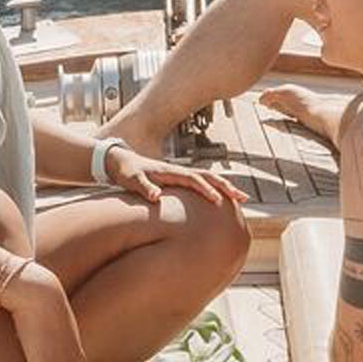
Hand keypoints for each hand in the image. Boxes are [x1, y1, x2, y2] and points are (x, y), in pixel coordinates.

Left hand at [112, 146, 248, 215]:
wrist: (119, 161)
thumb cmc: (126, 171)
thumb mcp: (132, 180)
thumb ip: (144, 187)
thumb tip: (156, 197)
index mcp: (170, 171)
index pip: (194, 179)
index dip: (206, 189)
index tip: (218, 200)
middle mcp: (178, 171)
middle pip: (208, 176)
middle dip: (226, 186)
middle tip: (243, 198)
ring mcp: (179, 174)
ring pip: (208, 178)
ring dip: (224, 187)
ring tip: (240, 198)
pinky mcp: (177, 179)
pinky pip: (201, 183)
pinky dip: (215, 188)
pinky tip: (221, 199)